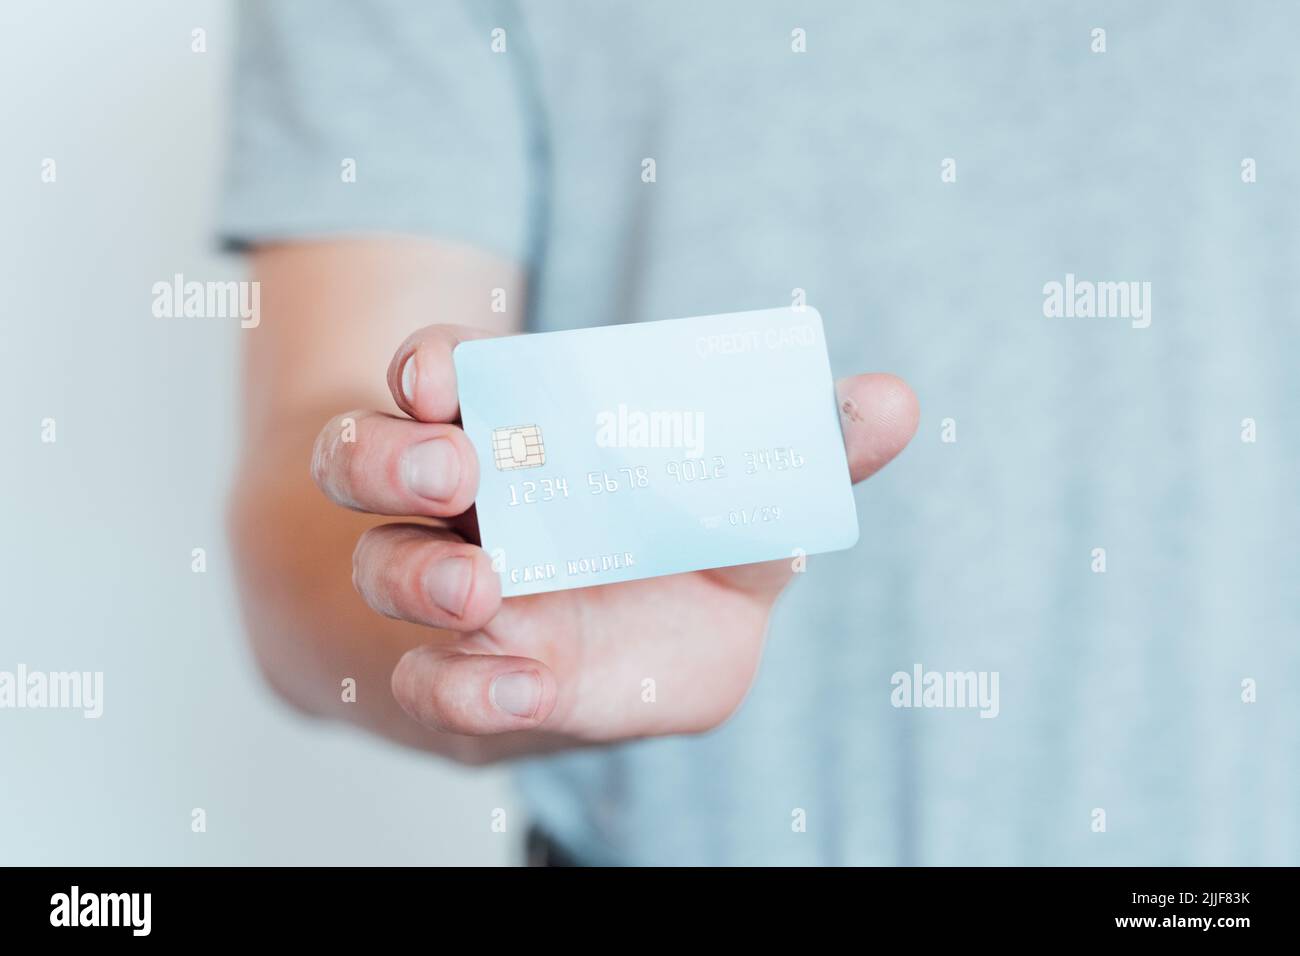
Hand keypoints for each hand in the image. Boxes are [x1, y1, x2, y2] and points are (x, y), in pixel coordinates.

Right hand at [311, 324, 917, 745]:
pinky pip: (426, 681)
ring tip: (480, 590)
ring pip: (379, 566)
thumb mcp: (742, 509)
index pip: (444, 375)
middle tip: (452, 468)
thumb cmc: (677, 566)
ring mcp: (449, 594)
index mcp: (519, 433)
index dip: (431, 362)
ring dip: (415, 576)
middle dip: (391, 457)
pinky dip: (463, 685)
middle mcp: (460, 504)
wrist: (633, 672)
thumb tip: (891, 400)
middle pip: (369, 458)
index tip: (443, 373)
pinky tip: (523, 685)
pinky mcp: (461, 680)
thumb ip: (805, 457)